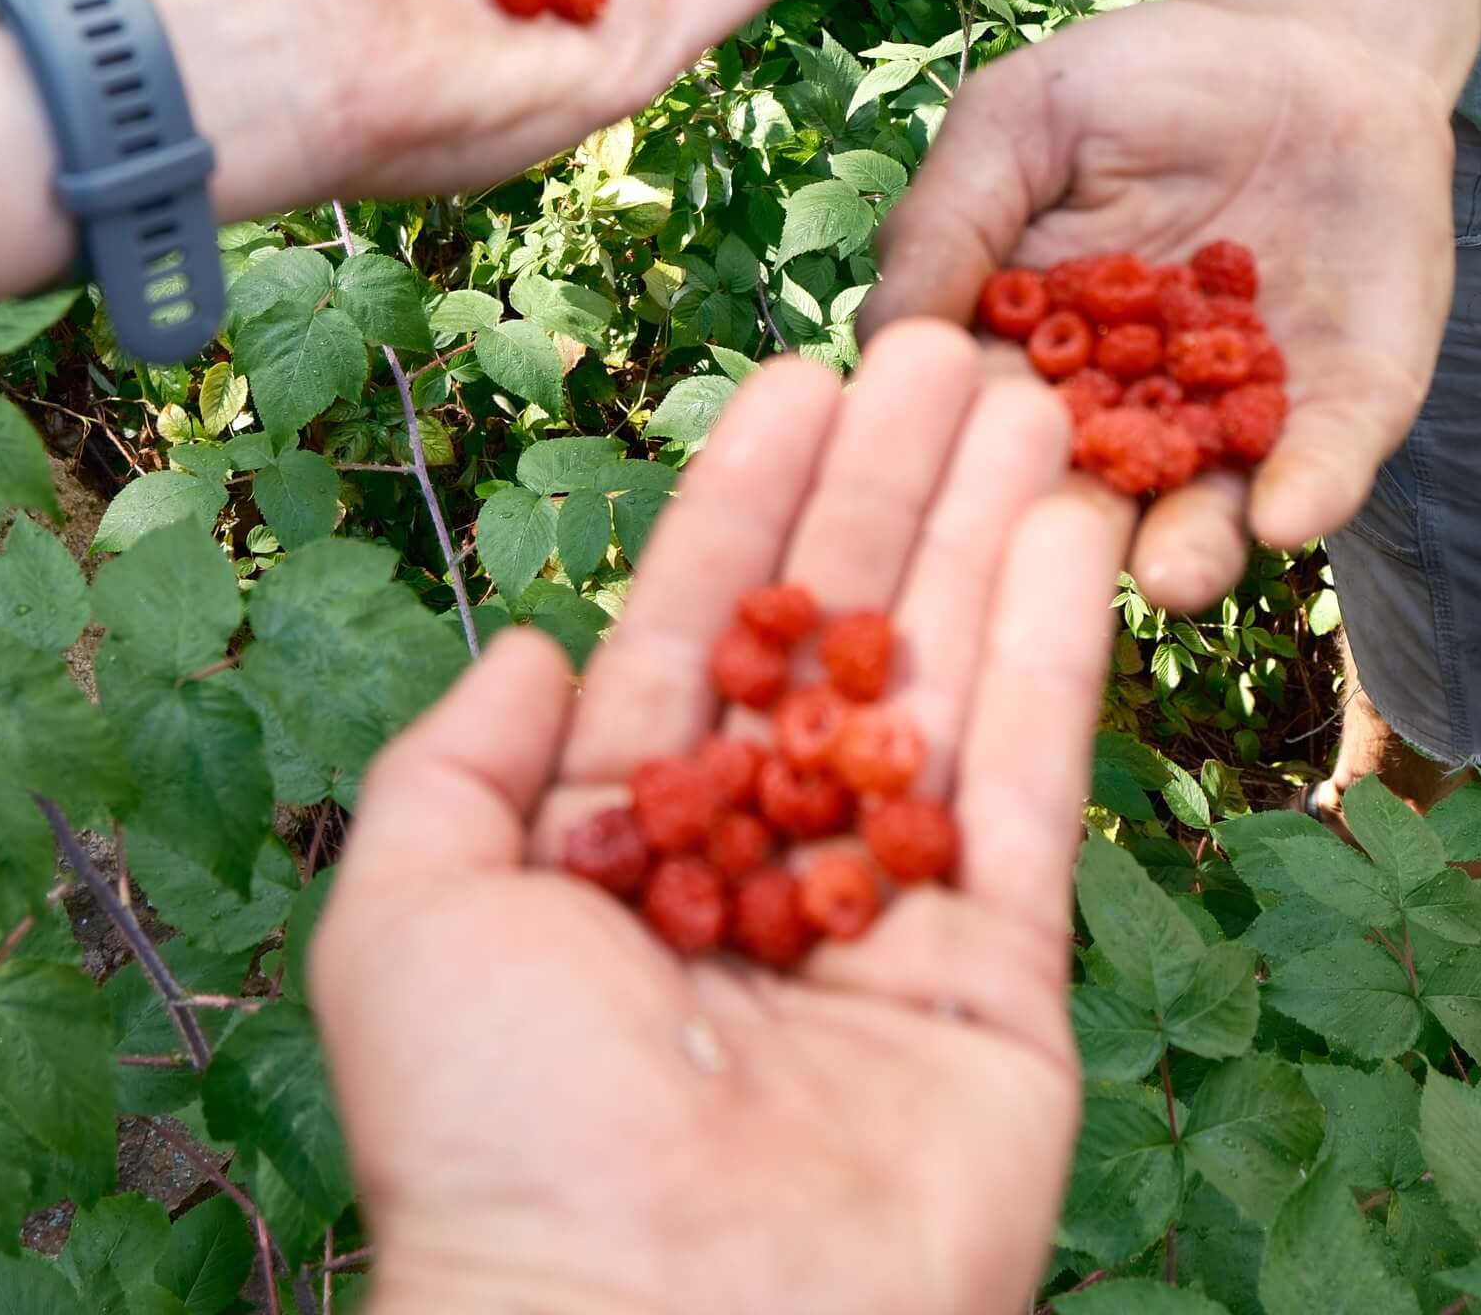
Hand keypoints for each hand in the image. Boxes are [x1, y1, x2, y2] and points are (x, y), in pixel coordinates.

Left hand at [310, 325, 1125, 1314]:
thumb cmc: (503, 1135)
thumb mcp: (407, 922)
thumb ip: (455, 770)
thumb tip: (534, 650)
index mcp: (616, 855)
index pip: (694, 636)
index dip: (747, 503)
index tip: (799, 379)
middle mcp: (756, 871)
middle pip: (836, 637)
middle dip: (887, 488)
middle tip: (945, 345)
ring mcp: (885, 923)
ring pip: (946, 683)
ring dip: (986, 532)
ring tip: (1033, 392)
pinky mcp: (1000, 981)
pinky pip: (1030, 785)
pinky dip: (1055, 649)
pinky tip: (1073, 526)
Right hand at [862, 0, 1453, 611]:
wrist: (1307, 53)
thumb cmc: (1139, 86)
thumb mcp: (1020, 123)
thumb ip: (948, 222)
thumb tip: (878, 348)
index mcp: (1026, 361)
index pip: (982, 426)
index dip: (958, 457)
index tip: (935, 484)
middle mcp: (1126, 416)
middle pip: (1087, 499)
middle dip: (1068, 542)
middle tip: (1048, 571)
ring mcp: (1236, 421)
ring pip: (1207, 511)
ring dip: (1189, 552)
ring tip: (1173, 577)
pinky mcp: (1345, 409)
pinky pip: (1327, 463)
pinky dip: (1308, 492)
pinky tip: (1290, 514)